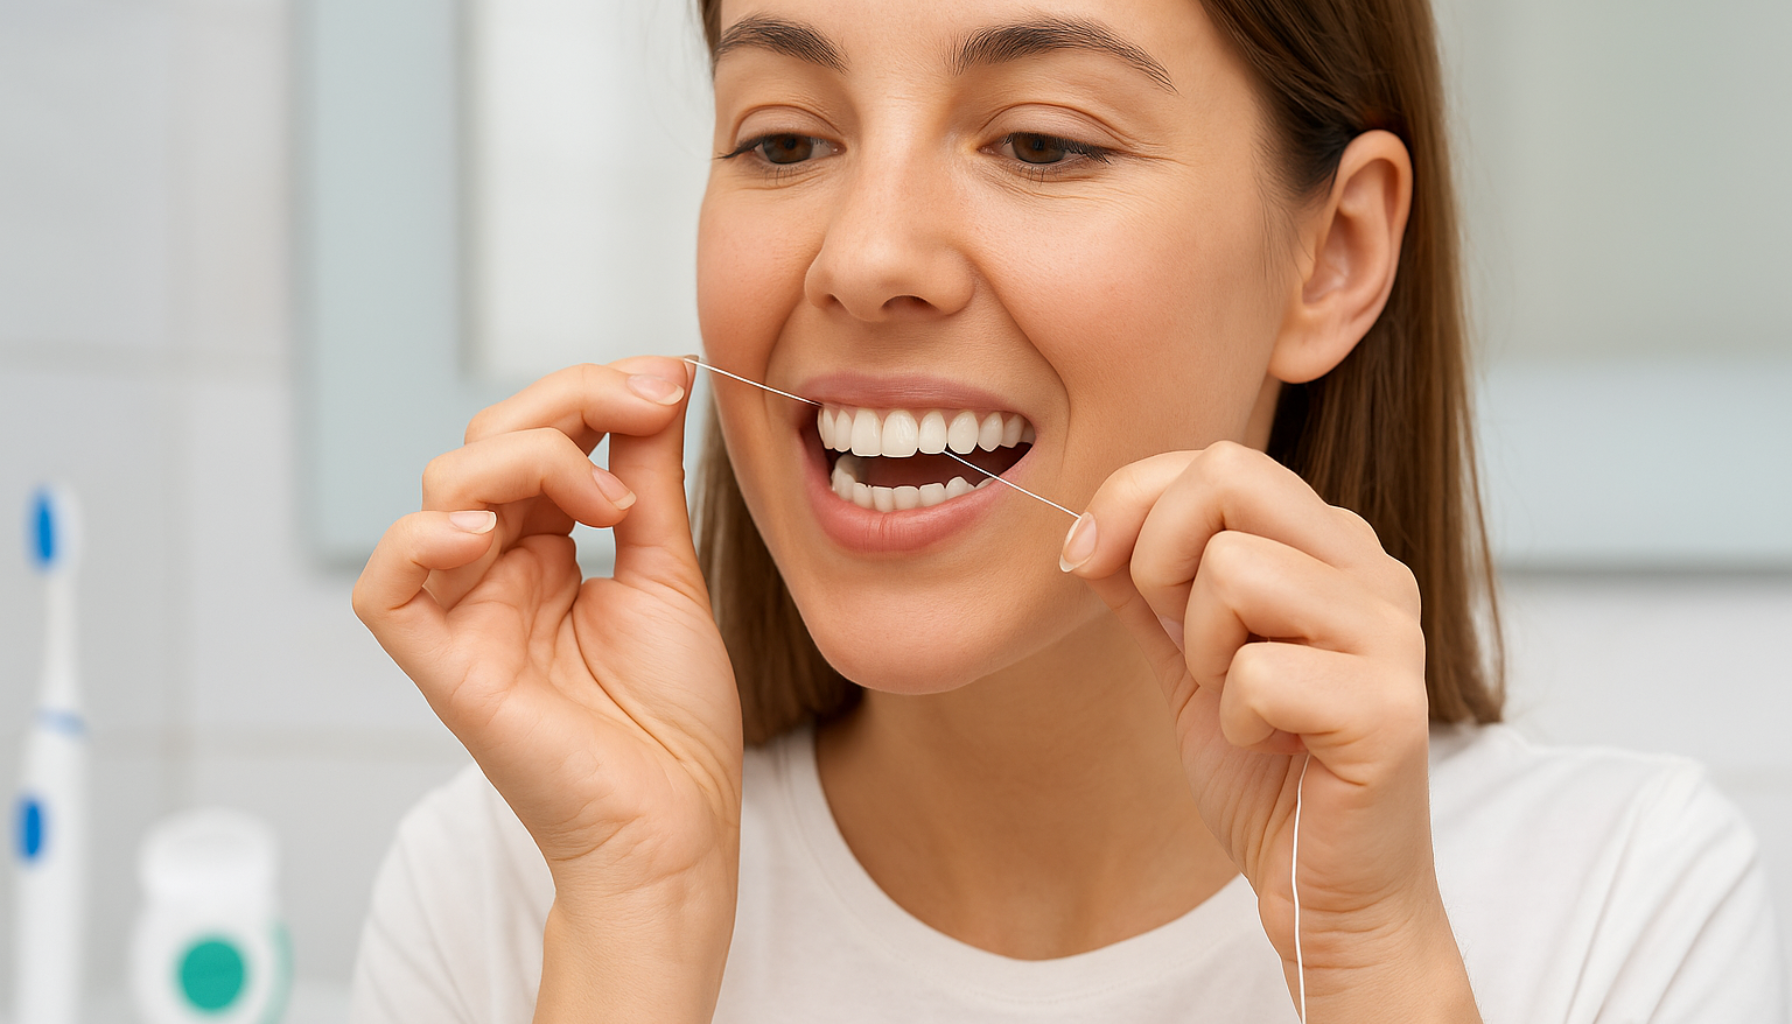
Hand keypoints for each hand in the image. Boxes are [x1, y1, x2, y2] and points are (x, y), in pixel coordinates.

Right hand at [352, 357, 740, 1018]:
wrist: (677, 820)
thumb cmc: (675, 717)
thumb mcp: (669, 568)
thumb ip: (649, 475)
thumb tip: (660, 374)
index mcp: (547, 548)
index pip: (536, 434)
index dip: (591, 390)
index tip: (668, 377)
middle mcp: (496, 572)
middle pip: (484, 443)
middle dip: (565, 404)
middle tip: (645, 405)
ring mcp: (465, 614)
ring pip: (443, 489)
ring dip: (526, 459)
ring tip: (609, 502)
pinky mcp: (442, 665)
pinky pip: (388, 588)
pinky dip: (422, 541)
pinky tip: (487, 529)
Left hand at [1064, 442, 1477, 1020]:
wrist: (1325, 891)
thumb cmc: (1268, 775)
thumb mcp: (1188, 661)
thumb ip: (1148, 589)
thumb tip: (1089, 529)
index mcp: (1331, 547)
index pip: (1220, 460)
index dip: (1132, 498)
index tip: (1086, 557)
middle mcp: (1373, 571)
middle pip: (1231, 476)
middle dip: (1160, 553)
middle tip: (1176, 635)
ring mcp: (1391, 634)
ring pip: (1235, 569)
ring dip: (1200, 648)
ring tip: (1233, 698)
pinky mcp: (1389, 707)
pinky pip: (1257, 671)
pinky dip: (1233, 717)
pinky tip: (1266, 744)